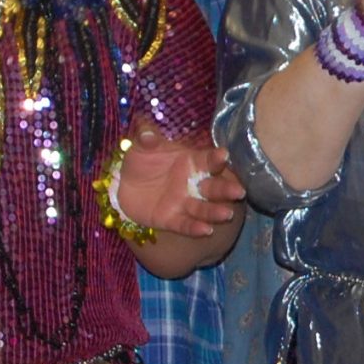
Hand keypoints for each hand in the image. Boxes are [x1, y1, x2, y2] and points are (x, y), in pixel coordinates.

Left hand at [114, 124, 246, 239]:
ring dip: (215, 211)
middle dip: (226, 189)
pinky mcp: (172, 220)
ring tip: (227, 214)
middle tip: (239, 192)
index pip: (208, 160)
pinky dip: (195, 228)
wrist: (124, 186)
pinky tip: (206, 231)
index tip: (224, 155)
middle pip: (214, 187)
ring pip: (204, 208)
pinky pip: (185, 224)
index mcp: (191, 162)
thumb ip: (147, 138)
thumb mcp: (142, 147)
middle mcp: (194, 183)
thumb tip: (146, 133)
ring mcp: (185, 203)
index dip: (216, 158)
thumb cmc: (140, 161)